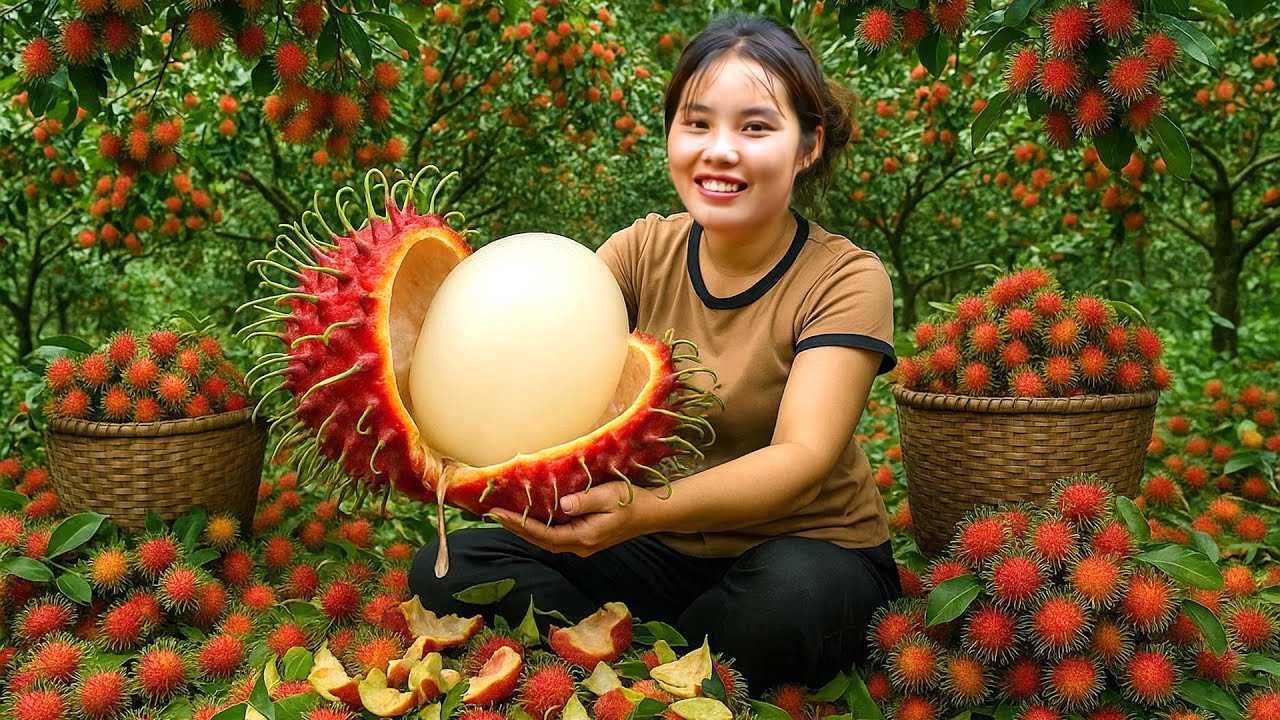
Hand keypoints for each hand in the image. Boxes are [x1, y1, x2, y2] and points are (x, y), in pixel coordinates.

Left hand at [485, 481, 653, 556]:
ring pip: (545, 540)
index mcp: (584, 538)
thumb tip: (562, 504)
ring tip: (502, 515)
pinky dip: (536, 527)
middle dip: (514, 528)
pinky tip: (527, 516)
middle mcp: (579, 546)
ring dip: (523, 529)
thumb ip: (585, 502)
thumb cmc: (632, 502)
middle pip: (539, 541)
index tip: (498, 513)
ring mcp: (581, 544)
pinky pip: (554, 535)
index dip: (519, 525)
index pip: (544, 534)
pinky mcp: (583, 538)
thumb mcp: (610, 497)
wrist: (652, 514)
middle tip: (491, 513)